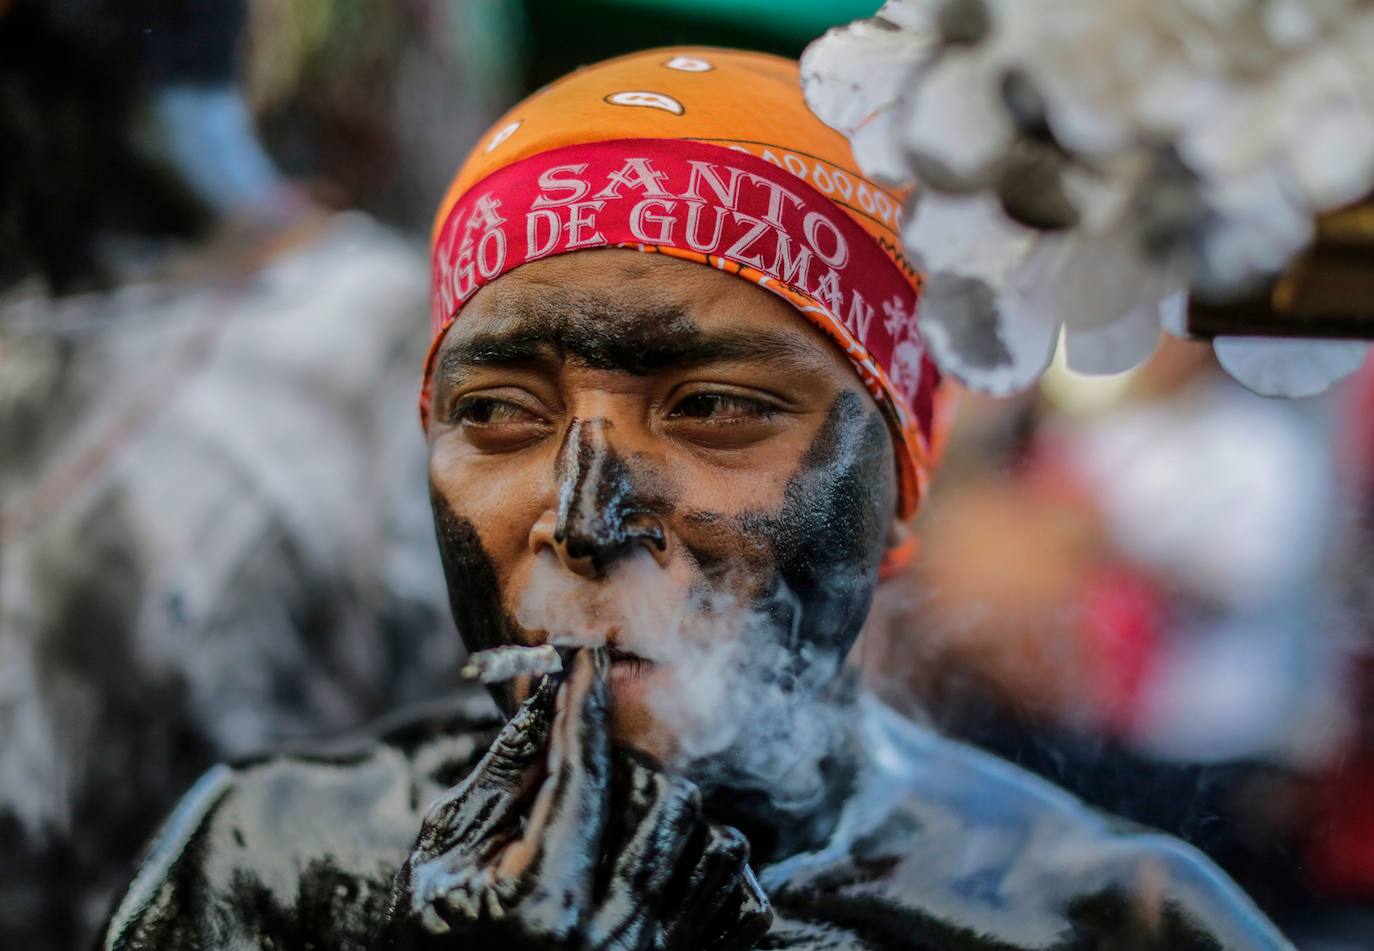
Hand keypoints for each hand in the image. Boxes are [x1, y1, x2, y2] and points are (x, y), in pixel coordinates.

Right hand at [385, 648, 771, 949]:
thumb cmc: (440, 926)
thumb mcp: (446, 850)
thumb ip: (502, 773)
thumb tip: (550, 693)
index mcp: (543, 905)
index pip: (584, 775)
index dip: (585, 706)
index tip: (586, 659)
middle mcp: (611, 941)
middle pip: (670, 802)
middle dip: (632, 773)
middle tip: (590, 777)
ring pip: (719, 844)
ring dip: (677, 821)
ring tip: (622, 830)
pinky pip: (744, 902)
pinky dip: (712, 874)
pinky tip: (661, 871)